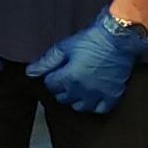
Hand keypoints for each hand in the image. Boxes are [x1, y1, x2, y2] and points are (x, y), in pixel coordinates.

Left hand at [27, 8, 147, 114]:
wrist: (118, 38)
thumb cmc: (90, 39)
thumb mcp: (64, 47)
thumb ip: (46, 62)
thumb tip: (30, 73)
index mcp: (69, 77)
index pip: (51, 85)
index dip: (51, 78)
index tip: (56, 72)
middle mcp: (83, 90)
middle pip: (64, 98)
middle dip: (61, 89)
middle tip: (66, 79)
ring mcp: (99, 94)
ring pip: (80, 107)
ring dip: (75, 99)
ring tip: (77, 89)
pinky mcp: (113, 95)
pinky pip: (100, 109)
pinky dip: (94, 105)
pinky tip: (92, 97)